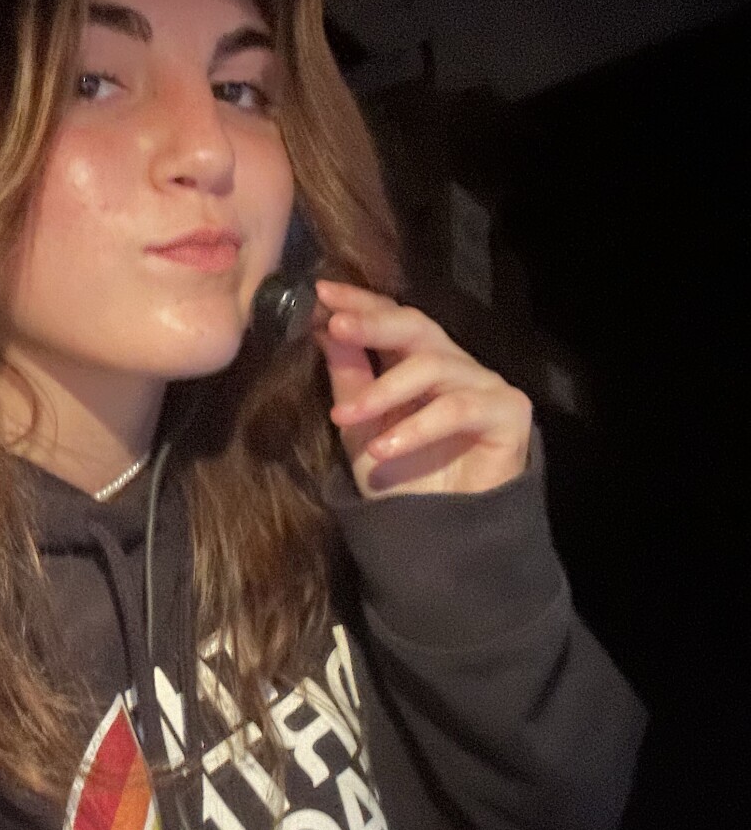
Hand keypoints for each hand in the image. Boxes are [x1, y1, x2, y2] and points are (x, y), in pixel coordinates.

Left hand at [313, 279, 532, 498]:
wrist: (437, 536)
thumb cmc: (401, 480)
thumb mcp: (360, 428)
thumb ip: (348, 379)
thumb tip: (325, 326)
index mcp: (419, 361)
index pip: (392, 318)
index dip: (360, 303)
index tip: (321, 293)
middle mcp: (454, 365)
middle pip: (417, 327)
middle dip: (373, 323)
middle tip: (335, 324)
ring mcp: (484, 385)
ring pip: (433, 367)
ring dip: (384, 391)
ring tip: (348, 419)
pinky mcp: (508, 412)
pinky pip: (459, 408)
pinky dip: (419, 427)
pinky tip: (386, 448)